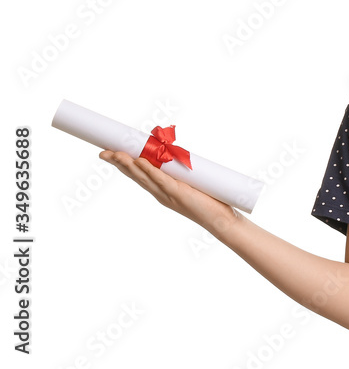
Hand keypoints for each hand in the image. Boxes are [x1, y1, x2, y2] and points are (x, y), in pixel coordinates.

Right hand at [99, 150, 240, 234]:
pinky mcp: (179, 193)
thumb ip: (181, 172)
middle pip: (135, 175)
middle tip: (102, 151)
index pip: (139, 175)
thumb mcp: (190, 183)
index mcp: (161, 190)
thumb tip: (177, 154)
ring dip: (129, 165)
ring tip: (115, 154)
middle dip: (118, 164)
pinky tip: (140, 162)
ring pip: (144, 177)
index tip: (111, 152)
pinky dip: (150, 171)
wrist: (220, 220)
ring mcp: (168, 194)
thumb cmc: (208, 201)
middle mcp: (161, 193)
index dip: (125, 164)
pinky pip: (161, 180)